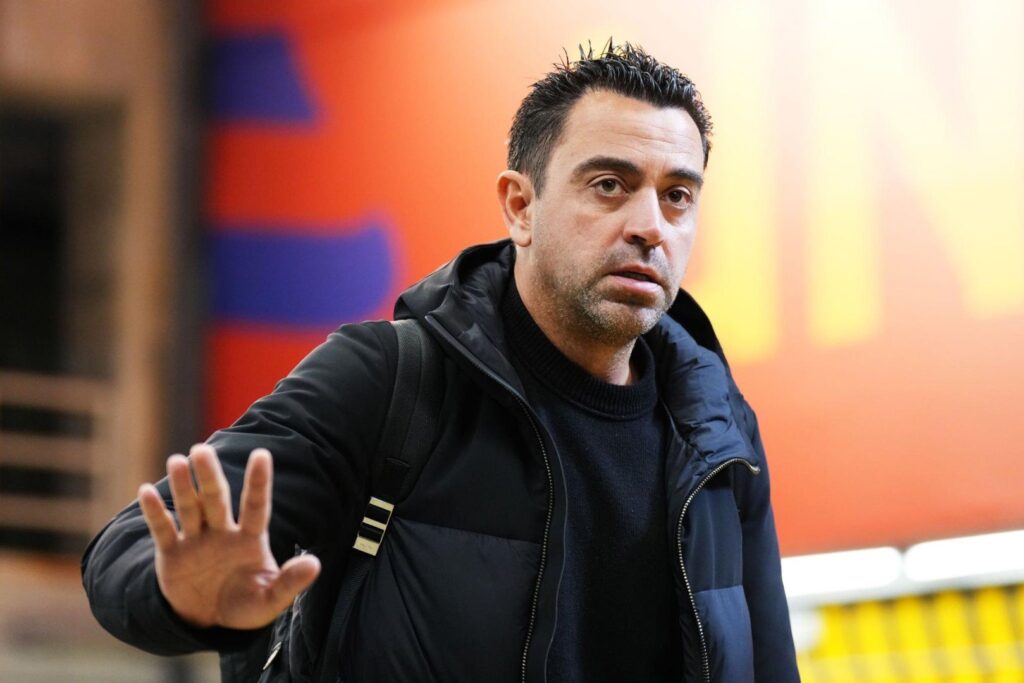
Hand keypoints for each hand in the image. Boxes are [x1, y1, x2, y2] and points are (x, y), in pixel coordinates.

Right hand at [138, 445, 320, 629]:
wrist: (209, 621)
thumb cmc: (245, 605)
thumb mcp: (269, 600)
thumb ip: (290, 582)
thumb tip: (315, 564)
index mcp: (250, 538)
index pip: (256, 506)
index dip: (258, 482)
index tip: (262, 454)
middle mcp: (222, 532)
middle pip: (216, 499)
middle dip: (209, 476)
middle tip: (202, 451)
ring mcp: (196, 540)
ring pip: (189, 508)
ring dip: (182, 486)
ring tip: (177, 461)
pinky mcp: (172, 553)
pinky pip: (162, 529)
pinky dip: (154, 512)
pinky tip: (145, 490)